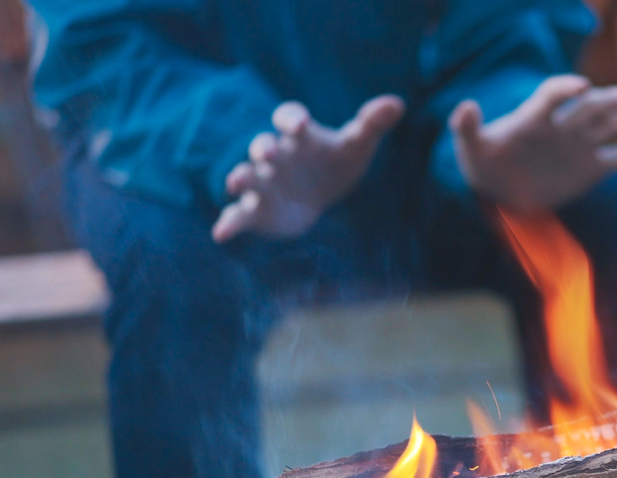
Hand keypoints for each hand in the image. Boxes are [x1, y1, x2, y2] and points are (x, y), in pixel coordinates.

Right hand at [212, 95, 404, 242]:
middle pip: (264, 147)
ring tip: (235, 182)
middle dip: (264, 149)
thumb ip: (372, 124)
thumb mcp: (356, 145)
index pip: (289, 119)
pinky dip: (229, 223)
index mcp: (298, 136)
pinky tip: (220, 234)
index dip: (293, 120)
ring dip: (240, 177)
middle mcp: (275, 155)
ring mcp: (263, 182)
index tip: (300, 125)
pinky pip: (239, 215)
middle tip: (266, 153)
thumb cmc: (336, 161)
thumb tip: (396, 104)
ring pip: (247, 176)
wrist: (318, 191)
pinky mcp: (255, 210)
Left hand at [449, 75, 616, 214]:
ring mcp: (579, 146)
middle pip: (591, 107)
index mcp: (535, 119)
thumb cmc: (482, 163)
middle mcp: (562, 127)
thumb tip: (465, 107)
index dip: (565, 90)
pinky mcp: (591, 167)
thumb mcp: (470, 148)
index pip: (553, 97)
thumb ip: (466, 128)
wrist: (499, 188)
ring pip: (609, 126)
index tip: (580, 86)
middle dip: (612, 101)